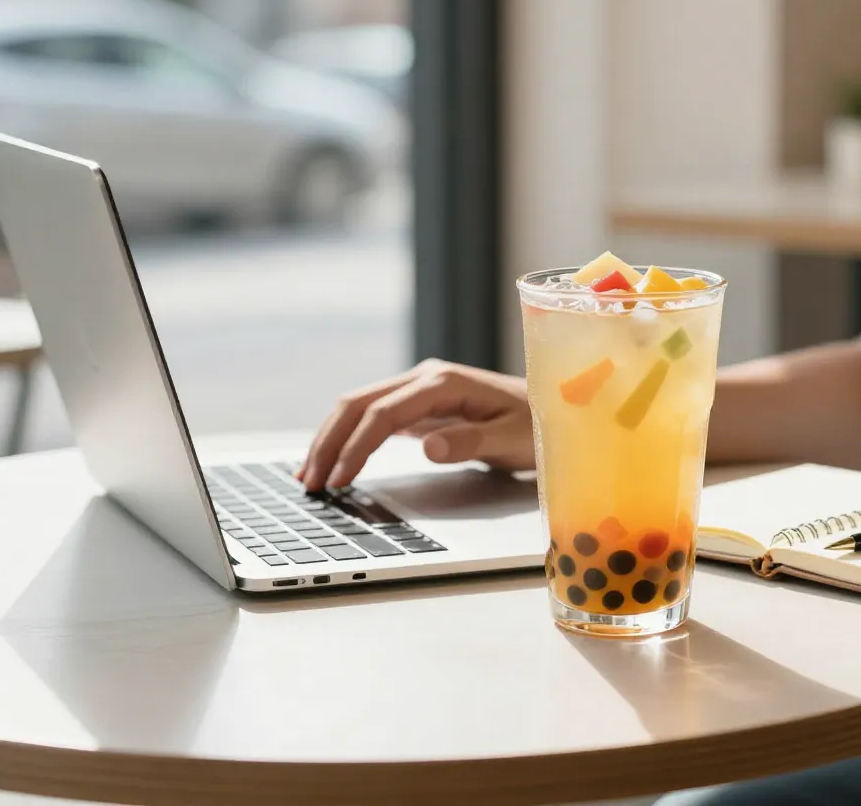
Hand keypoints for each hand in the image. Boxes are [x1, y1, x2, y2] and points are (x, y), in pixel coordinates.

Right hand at [296, 359, 534, 490]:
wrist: (552, 409)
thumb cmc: (535, 425)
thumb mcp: (510, 439)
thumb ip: (469, 442)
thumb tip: (427, 446)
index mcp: (443, 382)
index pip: (383, 413)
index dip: (356, 447)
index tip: (339, 479)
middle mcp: (424, 378)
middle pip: (359, 404)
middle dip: (329, 441)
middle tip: (308, 482)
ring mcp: (418, 389)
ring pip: (359, 407)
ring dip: (332, 438)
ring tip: (309, 474)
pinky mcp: (418, 403)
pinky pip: (373, 416)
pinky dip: (348, 437)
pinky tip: (335, 461)